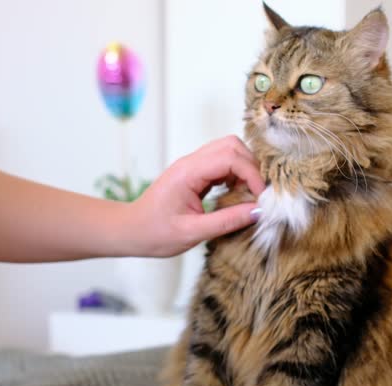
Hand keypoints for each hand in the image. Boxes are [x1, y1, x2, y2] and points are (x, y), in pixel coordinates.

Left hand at [118, 135, 264, 256]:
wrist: (131, 231)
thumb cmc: (155, 233)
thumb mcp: (193, 233)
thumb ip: (227, 221)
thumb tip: (258, 212)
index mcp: (188, 173)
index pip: (230, 158)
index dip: (251, 174)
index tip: (261, 198)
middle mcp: (191, 162)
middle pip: (232, 145)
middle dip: (251, 166)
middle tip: (257, 193)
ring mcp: (193, 166)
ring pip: (229, 150)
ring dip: (244, 168)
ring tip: (248, 194)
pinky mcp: (195, 173)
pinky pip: (222, 163)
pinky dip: (236, 174)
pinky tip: (236, 194)